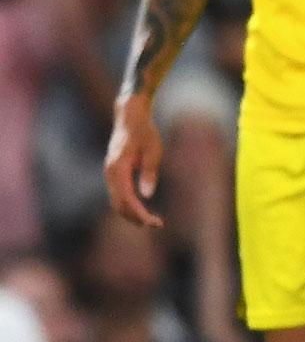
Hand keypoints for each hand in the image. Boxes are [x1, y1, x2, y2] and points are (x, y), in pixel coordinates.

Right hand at [104, 93, 163, 228]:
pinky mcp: (112, 172)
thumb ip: (150, 172)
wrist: (130, 117)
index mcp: (118, 167)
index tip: (154, 223)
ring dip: (131, 213)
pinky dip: (127, 204)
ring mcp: (109, 172)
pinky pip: (117, 193)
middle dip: (136, 217)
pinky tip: (140, 210)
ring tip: (151, 221)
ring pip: (115, 200)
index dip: (139, 213)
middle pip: (119, 203)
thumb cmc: (145, 132)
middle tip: (157, 224)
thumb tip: (147, 195)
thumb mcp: (153, 150)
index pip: (126, 198)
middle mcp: (110, 172)